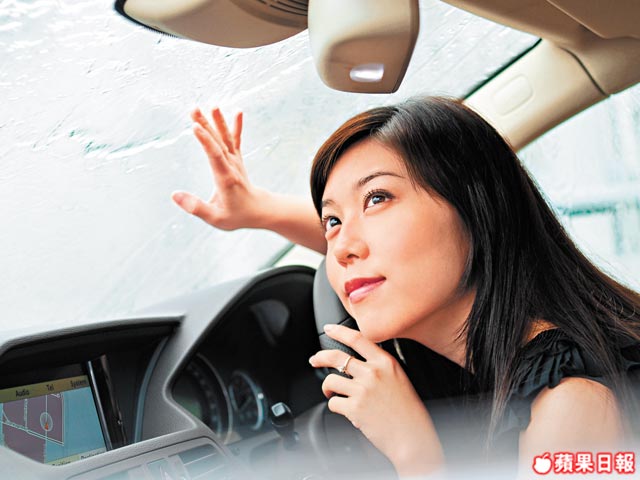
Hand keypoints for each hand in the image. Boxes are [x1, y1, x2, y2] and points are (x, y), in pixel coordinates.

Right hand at [172, 107, 267, 229]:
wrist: (258, 210)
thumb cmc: (236, 216)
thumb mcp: (216, 218)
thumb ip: (196, 207)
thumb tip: (174, 195)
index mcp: (225, 178)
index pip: (214, 156)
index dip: (205, 141)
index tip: (195, 127)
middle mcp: (231, 166)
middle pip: (217, 142)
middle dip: (206, 125)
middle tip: (193, 108)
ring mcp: (235, 161)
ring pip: (226, 139)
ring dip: (218, 122)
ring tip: (212, 105)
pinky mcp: (236, 159)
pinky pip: (236, 141)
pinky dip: (236, 127)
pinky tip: (239, 112)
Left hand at [309, 324, 445, 476]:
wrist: (412, 437)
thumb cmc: (408, 411)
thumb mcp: (399, 378)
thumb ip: (380, 367)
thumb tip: (356, 363)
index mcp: (385, 362)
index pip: (357, 338)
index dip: (339, 331)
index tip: (328, 329)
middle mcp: (373, 373)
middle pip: (337, 356)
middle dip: (320, 357)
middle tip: (315, 359)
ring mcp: (363, 390)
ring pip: (331, 380)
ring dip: (328, 387)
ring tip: (333, 393)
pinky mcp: (355, 408)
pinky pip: (333, 402)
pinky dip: (335, 406)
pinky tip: (344, 409)